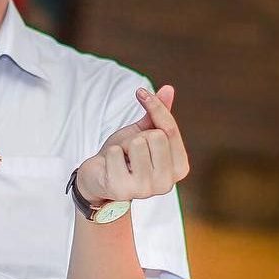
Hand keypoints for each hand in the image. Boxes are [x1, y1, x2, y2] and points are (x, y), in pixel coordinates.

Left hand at [75, 85, 189, 204]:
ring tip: (121, 159)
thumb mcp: (143, 132)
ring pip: (137, 143)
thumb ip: (158, 114)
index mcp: (179, 168)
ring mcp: (145, 189)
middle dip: (137, 136)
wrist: (98, 177)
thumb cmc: (125, 155)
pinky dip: (109, 154)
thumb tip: (168, 89)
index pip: (171, 129)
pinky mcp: (122, 190)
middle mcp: (166, 183)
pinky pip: (116, 153)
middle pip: (155, 136)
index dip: (156, 107)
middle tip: (129, 150)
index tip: (141, 93)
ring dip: (123, 145)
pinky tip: (109, 167)